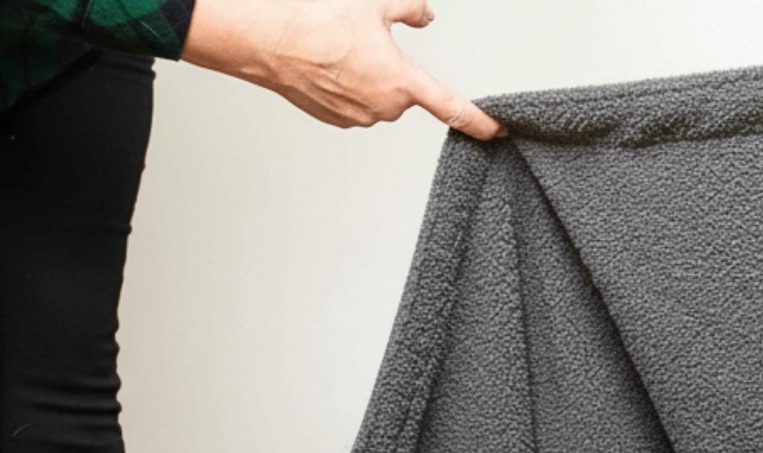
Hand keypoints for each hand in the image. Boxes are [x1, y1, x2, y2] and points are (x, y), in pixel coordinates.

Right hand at [182, 0, 504, 139]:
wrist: (268, 40)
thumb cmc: (316, 23)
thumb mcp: (375, 3)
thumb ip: (410, 9)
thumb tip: (425, 15)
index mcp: (401, 83)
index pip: (451, 107)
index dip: (477, 121)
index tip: (494, 130)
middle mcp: (383, 108)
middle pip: (404, 93)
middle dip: (392, 70)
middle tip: (363, 44)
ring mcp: (358, 118)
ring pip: (377, 98)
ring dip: (366, 76)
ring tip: (338, 51)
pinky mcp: (335, 120)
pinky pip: (353, 103)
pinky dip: (346, 85)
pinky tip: (327, 64)